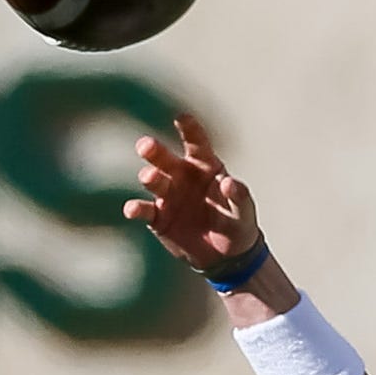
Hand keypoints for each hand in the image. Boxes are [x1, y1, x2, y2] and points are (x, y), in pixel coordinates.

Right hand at [123, 113, 261, 278]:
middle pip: (165, 158)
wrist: (225, 256)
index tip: (181, 118)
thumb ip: (238, 195)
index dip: (189, 129)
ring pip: (154, 181)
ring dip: (149, 178)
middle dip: (154, 151)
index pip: (196, 142)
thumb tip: (228, 183)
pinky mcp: (158, 218)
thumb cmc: (237, 223)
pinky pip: (144, 211)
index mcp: (204, 165)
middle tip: (145, 146)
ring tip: (149, 178)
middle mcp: (181, 175)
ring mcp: (168, 195)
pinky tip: (131, 210)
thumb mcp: (243, 211)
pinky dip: (136, 209)